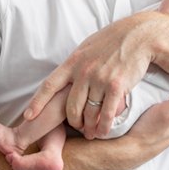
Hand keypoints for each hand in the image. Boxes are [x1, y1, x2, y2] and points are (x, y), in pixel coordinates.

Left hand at [23, 13, 158, 138]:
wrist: (140, 36)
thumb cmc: (115, 40)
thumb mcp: (88, 46)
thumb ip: (77, 62)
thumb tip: (67, 74)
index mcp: (73, 61)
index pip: (49, 85)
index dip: (38, 103)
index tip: (28, 116)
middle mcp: (83, 72)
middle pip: (70, 107)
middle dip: (73, 122)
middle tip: (77, 127)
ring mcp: (99, 80)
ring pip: (88, 113)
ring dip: (88, 127)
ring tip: (91, 133)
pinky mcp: (116, 87)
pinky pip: (106, 114)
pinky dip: (103, 127)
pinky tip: (102, 132)